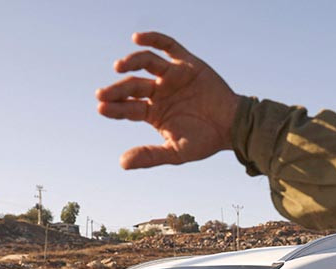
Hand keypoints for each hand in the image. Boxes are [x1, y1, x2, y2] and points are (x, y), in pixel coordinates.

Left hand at [96, 32, 239, 169]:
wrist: (233, 127)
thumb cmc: (205, 141)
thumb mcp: (176, 152)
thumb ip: (150, 156)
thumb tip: (122, 164)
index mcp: (154, 112)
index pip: (129, 107)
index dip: (114, 107)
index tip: (101, 107)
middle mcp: (160, 92)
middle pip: (133, 85)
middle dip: (117, 89)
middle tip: (103, 93)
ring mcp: (173, 76)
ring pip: (147, 64)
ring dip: (131, 62)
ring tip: (119, 67)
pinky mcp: (187, 64)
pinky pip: (168, 47)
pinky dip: (154, 39)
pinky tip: (137, 38)